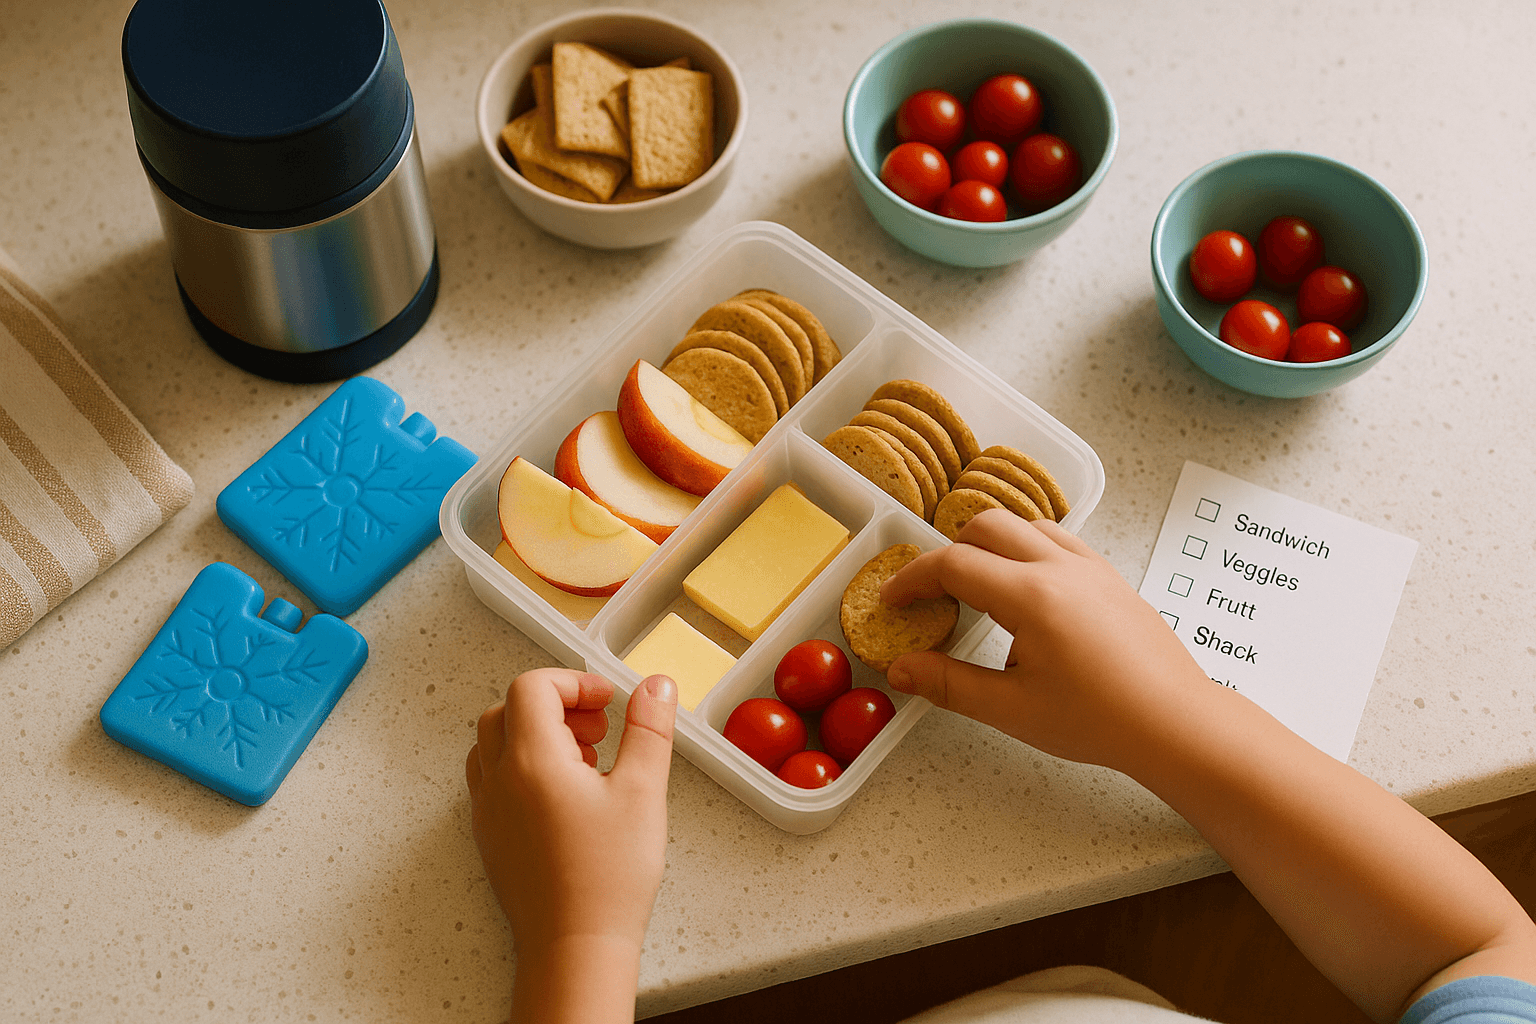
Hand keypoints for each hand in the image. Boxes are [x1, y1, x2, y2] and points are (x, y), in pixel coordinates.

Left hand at [465, 669, 677, 957]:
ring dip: (536, 735)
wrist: (575, 948)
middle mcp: (499, 781)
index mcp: (531, 760)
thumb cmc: (608, 878)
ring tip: (586, 762)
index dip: (574, 682)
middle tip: (599, 730)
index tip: (608, 701)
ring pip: (494, 744)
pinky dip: (523, 768)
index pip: (533, 687)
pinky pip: (493, 780)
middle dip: (556, 705)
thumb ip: (649, 729)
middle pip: (507, 710)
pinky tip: (567, 795)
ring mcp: (489, 811)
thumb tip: (655, 686)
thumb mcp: (643, 791)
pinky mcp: (491, 837)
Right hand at [880, 509, 1209, 772]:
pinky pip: (1058, 539)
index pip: (954, 565)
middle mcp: (1061, 567)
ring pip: (1025, 525)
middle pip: (986, 527)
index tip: (894, 600)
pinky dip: (1027, 550)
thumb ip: (949, 684)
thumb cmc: (1101, 721)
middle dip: (948, 553)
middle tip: (932, 594)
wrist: (1175, 723)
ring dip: (990, 545)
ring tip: (977, 590)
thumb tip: (901, 669)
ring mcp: (1090, 566)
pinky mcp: (1109, 576)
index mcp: (1032, 596)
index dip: (913, 579)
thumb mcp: (1012, 709)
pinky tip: (1025, 594)